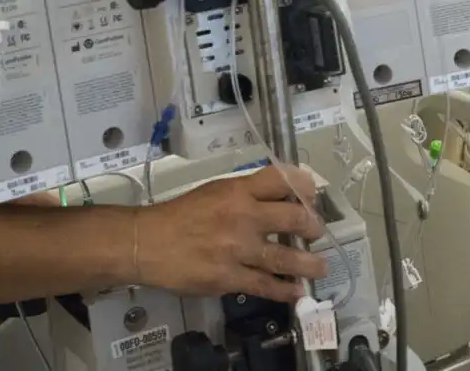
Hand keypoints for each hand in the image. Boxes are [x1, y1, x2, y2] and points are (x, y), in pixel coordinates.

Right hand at [134, 165, 326, 303]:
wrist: (149, 242)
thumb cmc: (181, 214)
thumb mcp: (214, 191)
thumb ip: (244, 195)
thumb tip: (275, 200)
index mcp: (237, 190)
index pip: (280, 178)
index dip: (303, 184)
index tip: (312, 193)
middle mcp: (243, 216)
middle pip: (293, 216)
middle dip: (311, 225)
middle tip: (315, 231)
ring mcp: (238, 249)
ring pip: (286, 257)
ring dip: (309, 263)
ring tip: (320, 266)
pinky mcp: (230, 277)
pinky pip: (266, 286)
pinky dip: (285, 290)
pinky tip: (297, 292)